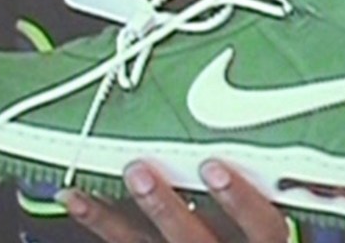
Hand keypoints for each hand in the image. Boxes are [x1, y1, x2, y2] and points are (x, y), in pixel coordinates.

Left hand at [60, 160, 288, 242]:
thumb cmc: (245, 221)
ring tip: (101, 183)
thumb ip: (261, 170)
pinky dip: (97, 218)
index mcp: (256, 239)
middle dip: (164, 207)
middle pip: (194, 240)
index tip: (214, 166)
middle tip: (141, 172)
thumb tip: (260, 115)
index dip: (239, 200)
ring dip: (121, 215)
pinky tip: (77, 197)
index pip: (261, 226)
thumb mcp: (266, 203)